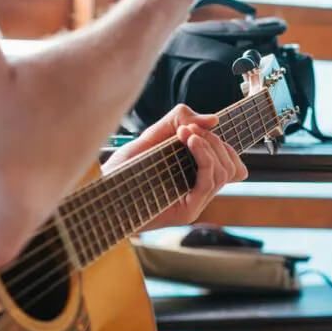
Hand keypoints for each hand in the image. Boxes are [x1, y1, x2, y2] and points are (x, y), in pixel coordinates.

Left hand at [102, 104, 246, 229]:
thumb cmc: (122, 168)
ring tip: (187, 133)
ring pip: (224, 173)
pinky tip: (190, 141)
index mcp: (195, 178)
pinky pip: (209, 182)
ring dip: (210, 146)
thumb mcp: (151, 137)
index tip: (199, 127)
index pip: (232, 165)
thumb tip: (213, 119)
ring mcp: (194, 203)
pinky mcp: (186, 212)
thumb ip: (178, 122)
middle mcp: (198, 192)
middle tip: (189, 129)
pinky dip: (204, 157)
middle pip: (232, 167)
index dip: (225, 145)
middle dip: (215, 141)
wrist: (100, 190)